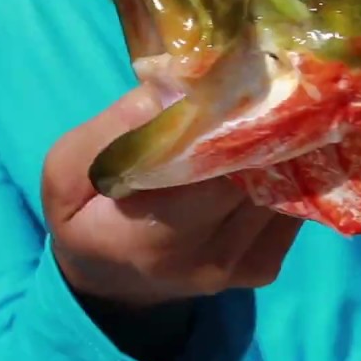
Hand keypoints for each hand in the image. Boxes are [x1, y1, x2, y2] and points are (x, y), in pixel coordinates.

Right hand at [42, 83, 303, 309]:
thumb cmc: (86, 216)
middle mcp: (207, 257)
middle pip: (258, 177)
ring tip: (283, 104)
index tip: (243, 78)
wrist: (110, 282)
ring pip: (283, 191)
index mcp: (151, 236)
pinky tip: (277, 145)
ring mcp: (242, 266)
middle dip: (266, 127)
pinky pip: (292, 209)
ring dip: (284, 147)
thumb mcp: (69, 169)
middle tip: (276, 78)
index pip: (214, 170)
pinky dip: (287, 175)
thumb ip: (118, 127)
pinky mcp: (265, 266)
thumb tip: (178, 85)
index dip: (234, 123)